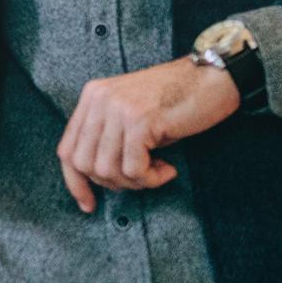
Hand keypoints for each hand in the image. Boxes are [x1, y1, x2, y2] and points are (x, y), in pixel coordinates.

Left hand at [56, 58, 241, 211]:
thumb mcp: (131, 116)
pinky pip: (134, 169)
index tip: (89, 204)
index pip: (67, 149)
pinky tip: (168, 169)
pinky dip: (151, 179)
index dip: (75, 182)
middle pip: (84, 164)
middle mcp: (99, 99)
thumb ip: (108, 138)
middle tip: (141, 178)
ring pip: (107, 170)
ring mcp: (118, 109)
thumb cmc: (177, 102)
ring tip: (158, 171)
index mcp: (93, 96)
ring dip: (135, 182)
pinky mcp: (140, 120)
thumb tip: (95, 180)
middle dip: (113, 183)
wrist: (214, 78)